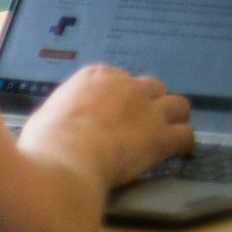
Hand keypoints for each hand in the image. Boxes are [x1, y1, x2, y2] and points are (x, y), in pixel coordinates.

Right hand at [19, 63, 194, 188]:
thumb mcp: (46, 116)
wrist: (67, 155)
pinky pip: (185, 136)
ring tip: (171, 131)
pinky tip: (182, 152)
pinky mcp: (161, 136)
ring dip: (175, 118)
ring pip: (178, 105)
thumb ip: (61, 114)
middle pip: (152, 87)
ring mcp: (148, 109)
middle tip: (144, 122)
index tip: (116, 110)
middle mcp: (126, 86)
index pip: (118, 77)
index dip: (121, 96)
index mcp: (95, 77)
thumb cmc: (45, 140)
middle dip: (151, 102)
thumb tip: (53, 126)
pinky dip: (185, 144)